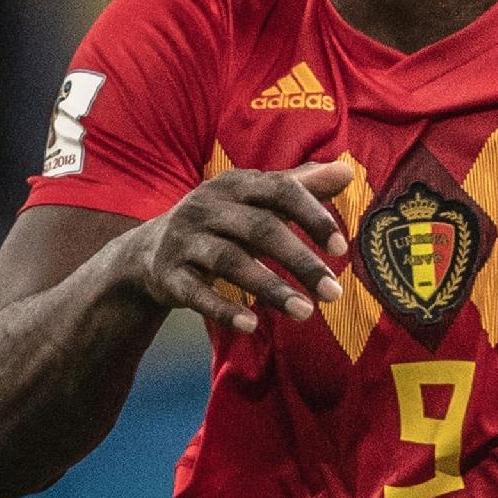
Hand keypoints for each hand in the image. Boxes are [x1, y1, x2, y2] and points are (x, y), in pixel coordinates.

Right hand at [123, 161, 354, 333]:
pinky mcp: (169, 274)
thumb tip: (347, 171)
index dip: (313, 217)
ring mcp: (185, 240)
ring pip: (231, 262)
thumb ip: (301, 188)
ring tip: (305, 313)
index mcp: (236, 185)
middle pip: (261, 230)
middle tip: (334, 293)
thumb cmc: (224, 224)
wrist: (150, 251)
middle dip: (301, 262)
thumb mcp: (258, 202)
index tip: (341, 248)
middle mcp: (208, 207)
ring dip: (271, 289)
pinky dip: (223, 309)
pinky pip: (197, 292)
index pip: (281, 191)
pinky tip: (252, 326)